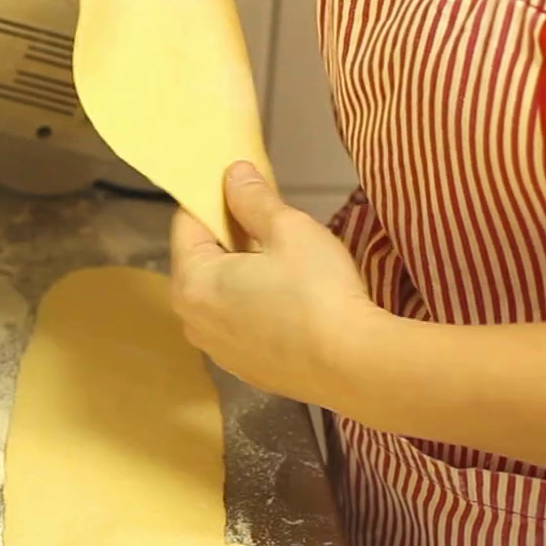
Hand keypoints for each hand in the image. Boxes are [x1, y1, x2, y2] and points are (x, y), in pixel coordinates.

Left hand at [167, 162, 383, 406]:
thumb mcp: (288, 230)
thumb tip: (233, 174)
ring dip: (242, 273)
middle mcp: (192, 321)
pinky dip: (255, 306)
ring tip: (282, 260)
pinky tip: (290, 299)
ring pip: (221, 295)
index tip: (241, 186)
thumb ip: (254, 199)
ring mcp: (219, 352)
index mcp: (191, 283)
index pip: (187, 224)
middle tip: (268, 222)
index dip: (214, 198)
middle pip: (201, 261)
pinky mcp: (248, 371)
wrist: (357, 367)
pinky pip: (240, 325)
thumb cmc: (318, 291)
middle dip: (229, 237)